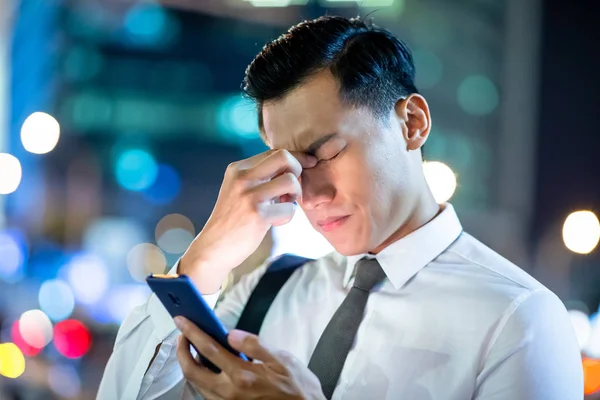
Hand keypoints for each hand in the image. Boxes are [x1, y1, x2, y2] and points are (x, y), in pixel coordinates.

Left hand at [175, 317, 324, 399]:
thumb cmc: (297, 386)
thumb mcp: (282, 360)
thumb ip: (255, 345)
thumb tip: (231, 333)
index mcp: (242, 375)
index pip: (208, 349)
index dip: (192, 332)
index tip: (181, 320)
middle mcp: (229, 392)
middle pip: (192, 371)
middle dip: (181, 350)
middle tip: (182, 334)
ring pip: (196, 384)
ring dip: (188, 364)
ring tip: (191, 347)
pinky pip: (205, 392)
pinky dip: (199, 377)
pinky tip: (204, 367)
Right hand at [180, 149, 316, 293]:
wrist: (213, 247)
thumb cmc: (233, 220)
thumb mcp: (240, 190)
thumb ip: (260, 177)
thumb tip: (292, 166)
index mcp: (238, 169)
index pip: (274, 152)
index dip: (295, 157)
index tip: (307, 164)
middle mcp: (243, 177)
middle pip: (284, 156)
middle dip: (298, 169)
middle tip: (292, 188)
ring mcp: (250, 195)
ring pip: (291, 181)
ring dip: (295, 195)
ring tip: (284, 205)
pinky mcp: (258, 214)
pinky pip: (290, 208)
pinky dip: (287, 216)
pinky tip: (274, 222)